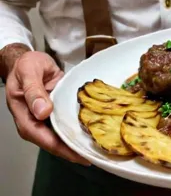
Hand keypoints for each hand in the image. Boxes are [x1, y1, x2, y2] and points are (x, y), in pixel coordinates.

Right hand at [5, 50, 89, 164]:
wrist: (27, 59)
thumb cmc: (25, 66)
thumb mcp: (28, 73)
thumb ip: (34, 91)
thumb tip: (43, 112)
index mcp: (26, 119)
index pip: (46, 141)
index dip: (65, 150)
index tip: (82, 155)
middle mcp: (37, 123)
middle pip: (58, 142)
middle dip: (76, 149)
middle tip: (97, 152)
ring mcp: (48, 117)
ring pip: (65, 133)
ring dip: (81, 138)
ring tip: (101, 143)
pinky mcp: (57, 109)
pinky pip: (69, 120)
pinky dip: (81, 124)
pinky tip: (95, 126)